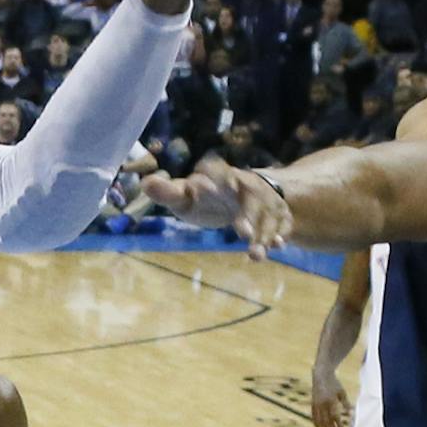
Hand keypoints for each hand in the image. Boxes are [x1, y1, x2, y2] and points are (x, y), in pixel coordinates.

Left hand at [141, 160, 291, 257]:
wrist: (241, 194)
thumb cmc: (204, 198)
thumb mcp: (184, 196)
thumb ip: (167, 192)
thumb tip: (145, 182)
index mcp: (219, 175)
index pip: (218, 172)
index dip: (218, 177)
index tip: (217, 188)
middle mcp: (245, 183)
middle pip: (249, 195)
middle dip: (248, 213)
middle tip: (243, 232)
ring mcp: (264, 198)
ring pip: (266, 214)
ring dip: (263, 233)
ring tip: (256, 255)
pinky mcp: (276, 213)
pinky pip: (281, 222)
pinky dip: (280, 234)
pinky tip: (277, 246)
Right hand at [311, 372, 350, 426]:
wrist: (321, 375)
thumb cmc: (334, 383)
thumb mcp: (342, 392)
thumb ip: (346, 403)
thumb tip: (350, 414)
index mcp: (331, 401)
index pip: (335, 417)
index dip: (338, 426)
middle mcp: (322, 404)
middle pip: (327, 422)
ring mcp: (316, 405)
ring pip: (319, 420)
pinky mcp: (312, 404)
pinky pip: (313, 416)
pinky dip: (316, 423)